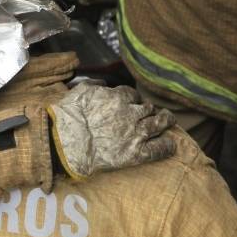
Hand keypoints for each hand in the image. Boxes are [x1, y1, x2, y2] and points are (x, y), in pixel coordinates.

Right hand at [47, 83, 176, 178]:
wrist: (66, 142)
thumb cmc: (68, 116)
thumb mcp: (78, 91)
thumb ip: (94, 84)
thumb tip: (103, 83)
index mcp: (117, 97)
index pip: (131, 95)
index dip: (132, 99)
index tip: (131, 103)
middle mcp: (130, 114)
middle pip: (148, 108)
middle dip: (150, 110)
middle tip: (153, 112)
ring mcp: (135, 134)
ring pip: (159, 124)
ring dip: (166, 121)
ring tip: (169, 121)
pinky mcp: (136, 153)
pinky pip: (159, 149)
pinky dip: (167, 146)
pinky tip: (171, 144)